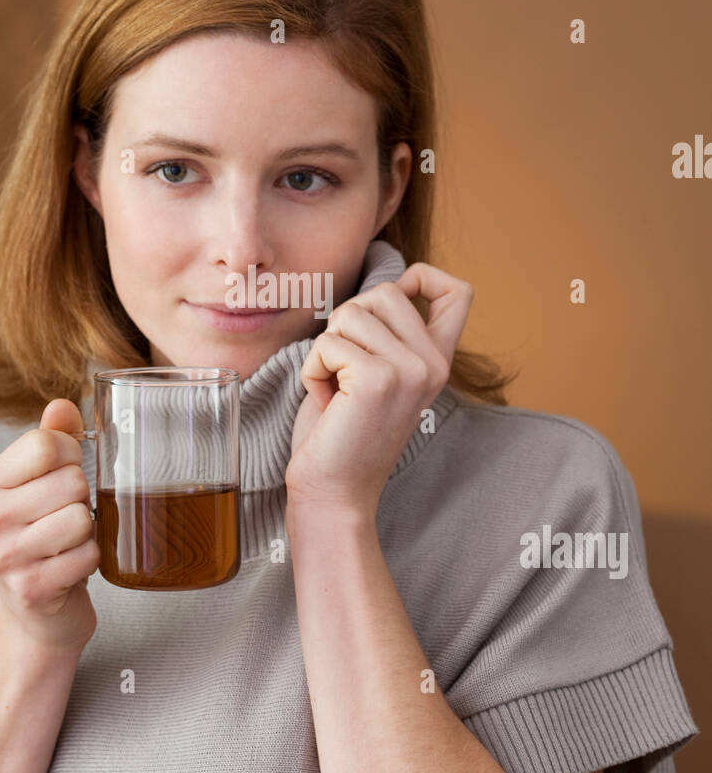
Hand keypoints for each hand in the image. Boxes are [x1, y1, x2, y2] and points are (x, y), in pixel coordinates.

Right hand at [0, 398, 99, 654]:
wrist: (36, 613)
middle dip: (83, 498)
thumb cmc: (44, 537)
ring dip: (88, 532)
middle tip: (67, 517)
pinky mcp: (30, 588)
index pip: (45, 444)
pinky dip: (92, 560)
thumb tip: (62, 404)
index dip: (72, 454)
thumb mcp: (41, 484)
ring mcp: (5, 556)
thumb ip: (52, 439)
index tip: (65, 474)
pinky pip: (88, 555)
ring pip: (81, 518)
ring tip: (70, 543)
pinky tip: (73, 568)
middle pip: (71, 480)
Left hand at [285, 263, 473, 518]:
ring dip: (326, 350)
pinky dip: (313, 370)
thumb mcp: (377, 374)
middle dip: (348, 323)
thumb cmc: (342, 433)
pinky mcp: (377, 379)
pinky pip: (328, 343)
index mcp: (438, 362)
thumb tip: (388, 287)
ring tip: (335, 390)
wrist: (333, 494)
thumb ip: (389, 336)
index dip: (423, 277)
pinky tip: (325, 402)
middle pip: (384, 292)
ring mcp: (410, 371)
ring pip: (350, 312)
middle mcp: (433, 365)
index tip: (395, 303)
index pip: (459, 291)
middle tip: (345, 372)